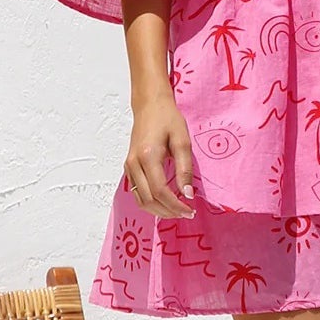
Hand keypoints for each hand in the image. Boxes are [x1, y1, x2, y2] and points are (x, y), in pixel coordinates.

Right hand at [125, 90, 195, 218]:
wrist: (149, 106)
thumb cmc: (168, 119)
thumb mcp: (182, 141)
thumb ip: (185, 168)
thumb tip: (187, 194)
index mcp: (148, 156)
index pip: (160, 190)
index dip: (175, 205)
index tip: (190, 210)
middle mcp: (134, 163)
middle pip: (148, 199)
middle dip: (168, 211)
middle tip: (186, 214)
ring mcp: (128, 166)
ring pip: (140, 200)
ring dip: (158, 211)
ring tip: (177, 211)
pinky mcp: (128, 168)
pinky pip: (137, 193)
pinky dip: (150, 203)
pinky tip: (165, 203)